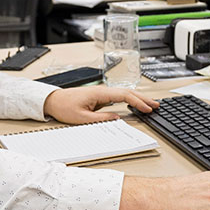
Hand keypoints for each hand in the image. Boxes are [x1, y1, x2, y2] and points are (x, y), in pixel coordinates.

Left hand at [43, 85, 158, 123]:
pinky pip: (119, 97)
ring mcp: (102, 93)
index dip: (138, 102)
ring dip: (138, 98)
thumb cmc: (64, 107)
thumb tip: (117, 118)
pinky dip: (130, 99)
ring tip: (150, 104)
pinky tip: (135, 103)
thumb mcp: (82, 118)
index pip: (124, 96)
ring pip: (124, 93)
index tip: (147, 109)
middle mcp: (102, 91)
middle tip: (156, 105)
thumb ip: (101, 118)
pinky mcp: (100, 96)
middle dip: (143, 98)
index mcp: (100, 93)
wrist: (53, 100)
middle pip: (128, 92)